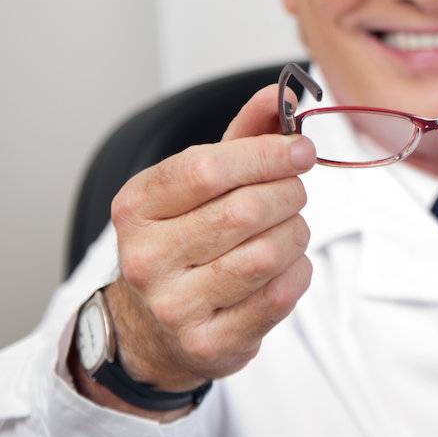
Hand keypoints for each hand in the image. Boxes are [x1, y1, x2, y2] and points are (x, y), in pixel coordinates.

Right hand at [83, 85, 316, 412]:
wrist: (153, 331)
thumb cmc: (186, 239)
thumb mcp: (202, 183)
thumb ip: (245, 134)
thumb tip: (283, 92)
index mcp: (136, 206)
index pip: (208, 168)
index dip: (266, 154)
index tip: (301, 150)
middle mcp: (145, 258)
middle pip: (245, 210)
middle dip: (288, 194)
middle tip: (294, 193)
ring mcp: (174, 306)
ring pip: (268, 253)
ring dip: (296, 233)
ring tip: (288, 229)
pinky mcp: (209, 344)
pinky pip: (281, 295)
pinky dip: (298, 271)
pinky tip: (285, 266)